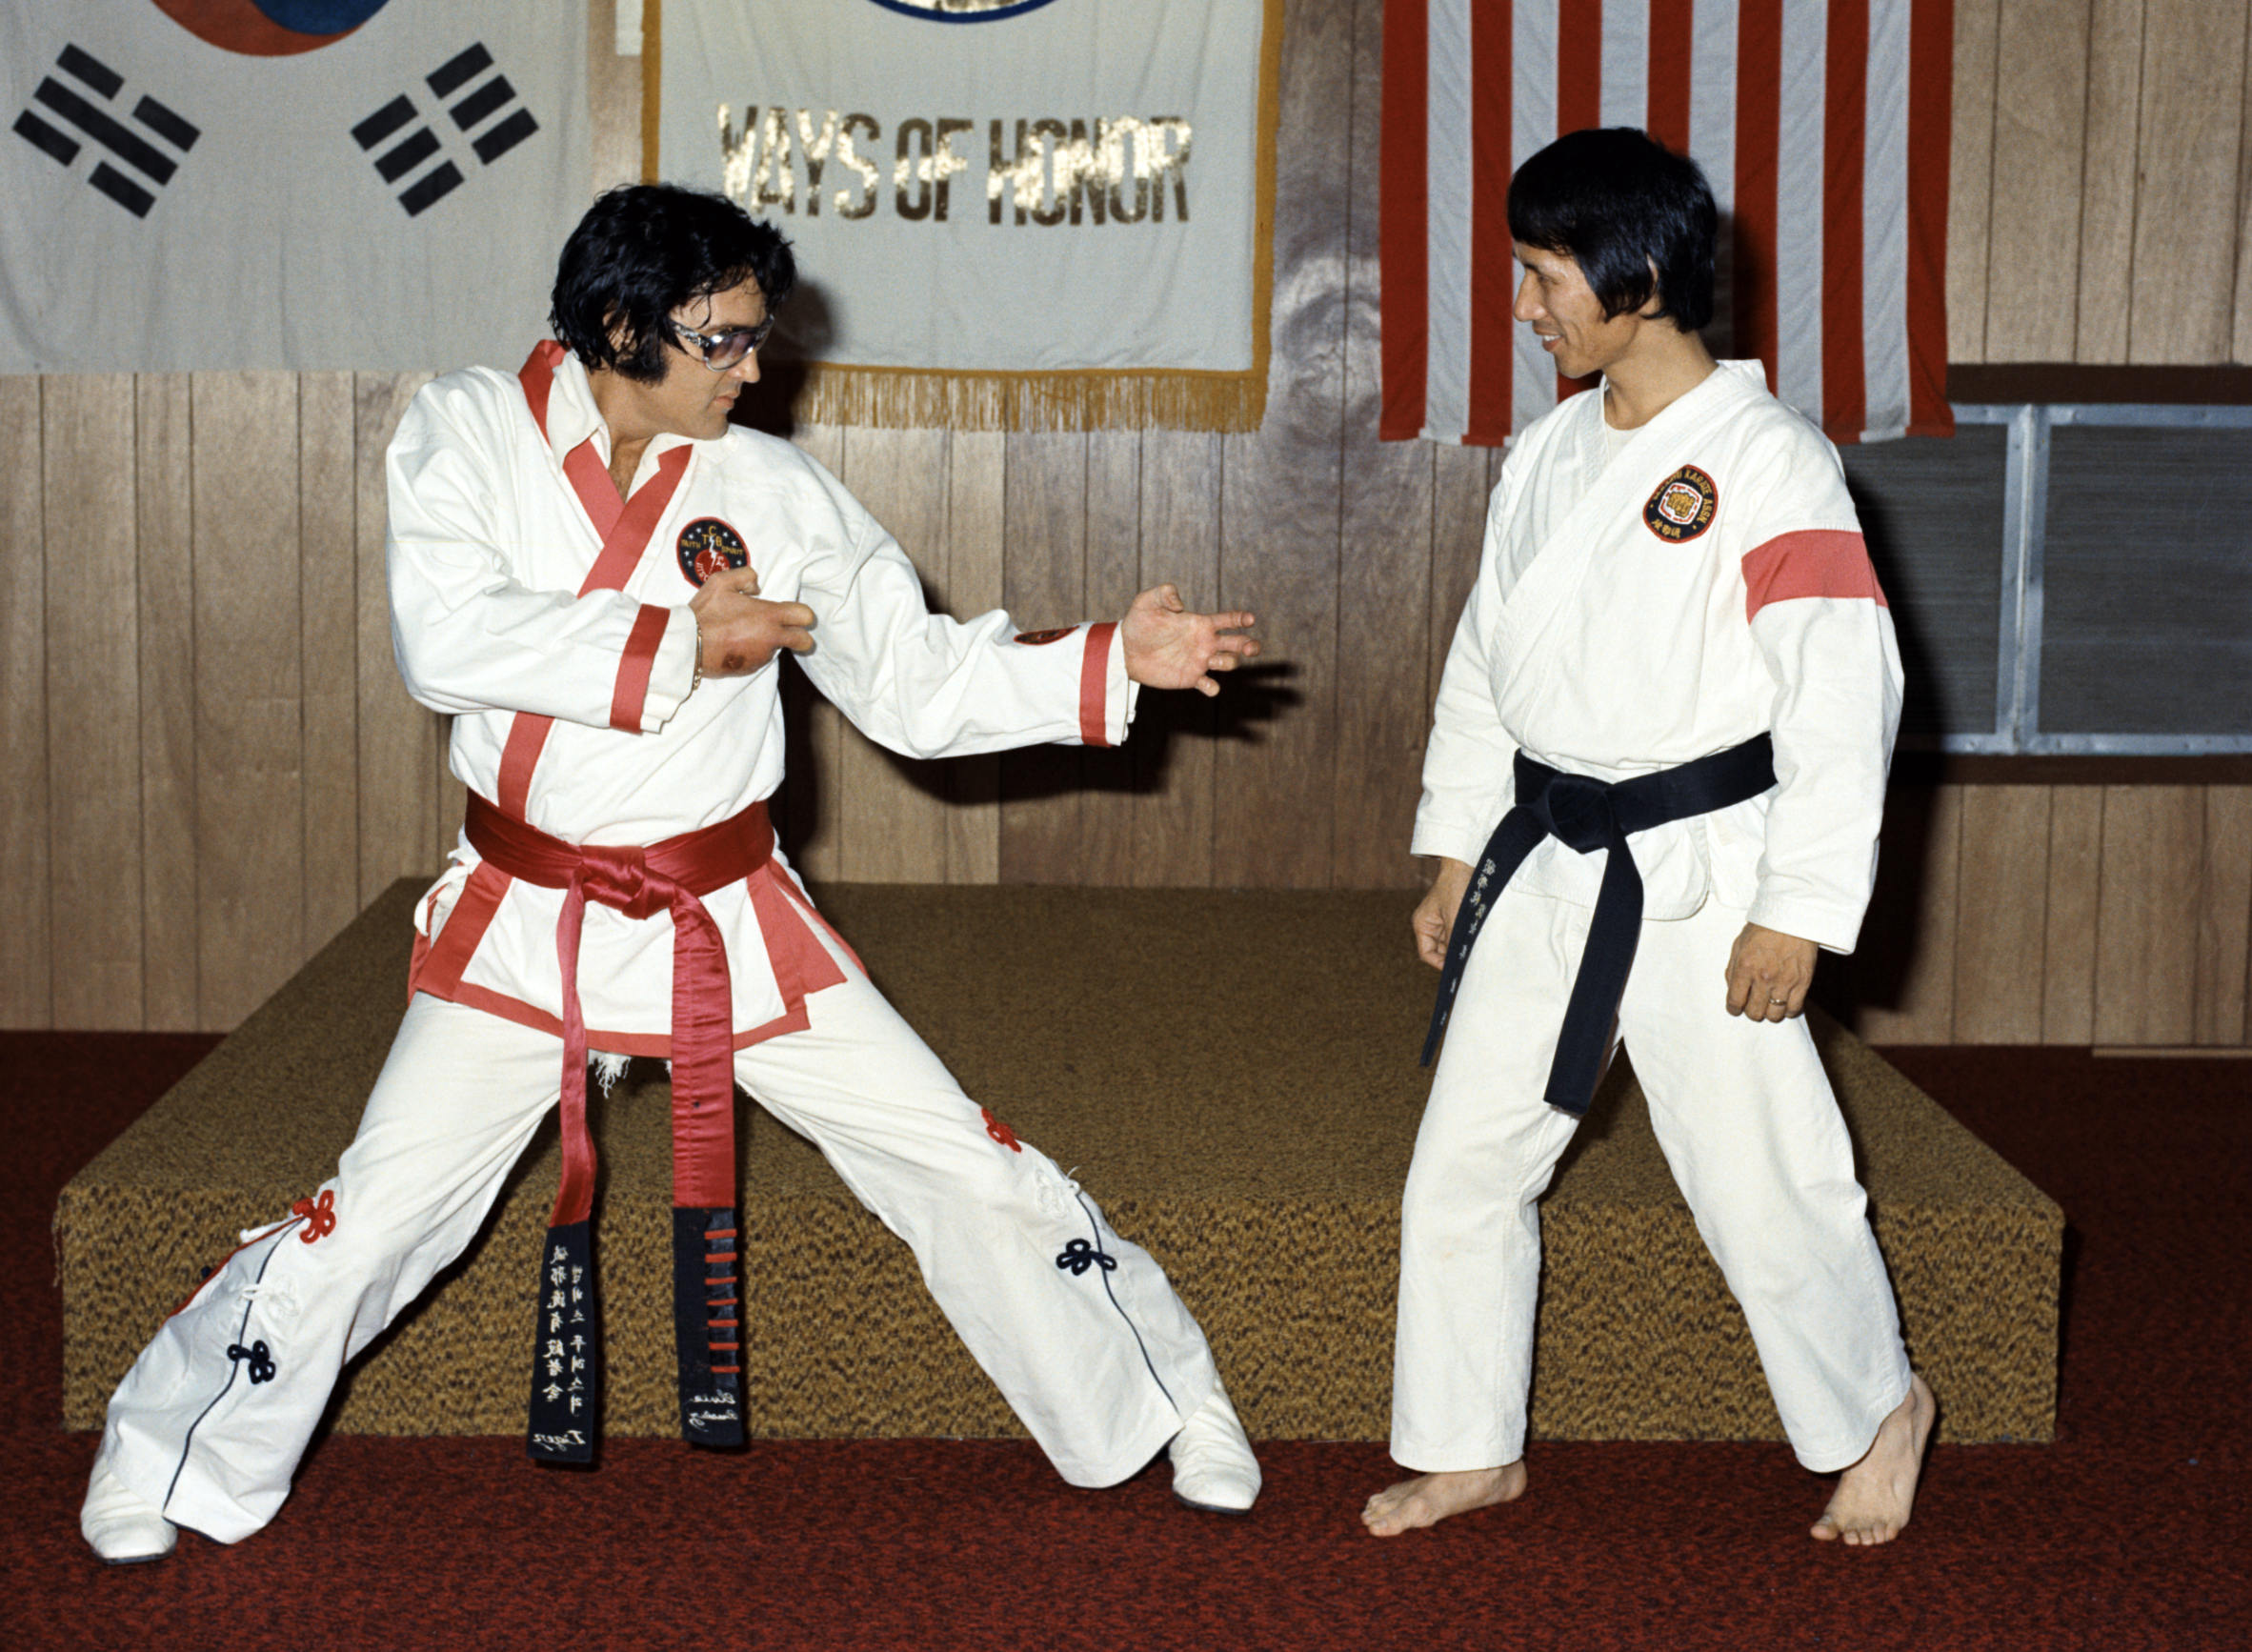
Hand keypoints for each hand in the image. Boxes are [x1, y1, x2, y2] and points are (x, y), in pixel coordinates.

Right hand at [689, 571, 815, 676]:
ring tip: (745, 634)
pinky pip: (759, 659)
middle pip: (805, 642)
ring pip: (777, 649)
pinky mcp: (750, 669)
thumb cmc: (706, 612)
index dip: (803, 614)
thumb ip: (745, 577)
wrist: (689, 645)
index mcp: (769, 616)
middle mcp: (771, 638)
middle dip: (802, 637)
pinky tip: (735, 644)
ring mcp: (762, 656)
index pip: (805, 616)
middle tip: (789, 631)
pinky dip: (752, 653)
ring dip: (769, 643)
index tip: (795, 614)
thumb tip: (757, 588)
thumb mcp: (721, 582)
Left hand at [1120, 583, 1260, 696]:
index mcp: (1200, 624)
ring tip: (1212, 660)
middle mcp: (1205, 642)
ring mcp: (1199, 661)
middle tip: (1250, 648)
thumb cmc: (1138, 623)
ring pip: (1229, 664)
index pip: (1229, 620)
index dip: (1242, 619)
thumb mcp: (1147, 601)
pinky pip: (1210, 686)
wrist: (1125, 650)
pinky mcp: (1189, 679)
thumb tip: (1180, 604)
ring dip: (1228, 662)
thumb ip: (1164, 593)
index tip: (1249, 619)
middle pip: (1238, 644)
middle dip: (1249, 645)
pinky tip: (1204, 683)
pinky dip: (1213, 688)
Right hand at [1411, 858, 1473, 969]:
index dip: (1440, 963)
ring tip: (1474, 944)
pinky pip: (1458, 933)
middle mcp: (1430, 924)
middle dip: (1453, 953)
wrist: (1466, 864)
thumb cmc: (1456, 887)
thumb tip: (1458, 962)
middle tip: (1469, 958)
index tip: (1457, 967)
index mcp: (1422, 924)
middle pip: (1439, 950)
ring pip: (1451, 942)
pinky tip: (1476, 935)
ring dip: (1461, 944)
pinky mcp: (1454, 915)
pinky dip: (1466, 936)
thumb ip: (1454, 941)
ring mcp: (1442, 920)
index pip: (1427, 953)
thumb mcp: (1455, 918)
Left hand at [1725, 923, 1817, 1021]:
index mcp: (1745, 967)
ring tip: (1769, 1004)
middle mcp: (1764, 977)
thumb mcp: (1739, 944)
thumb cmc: (1765, 928)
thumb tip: (1732, 989)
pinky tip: (1784, 1003)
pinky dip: (1787, 1011)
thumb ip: (1732, 968)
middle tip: (1753, 1004)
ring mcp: (1785, 981)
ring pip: (1774, 1015)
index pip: (1735, 1001)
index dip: (1733, 1009)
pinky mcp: (1803, 982)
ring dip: (1769, 1013)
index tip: (1735, 1008)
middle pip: (1754, 1012)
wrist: (1794, 917)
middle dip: (1751, 1011)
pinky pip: (1794, 1009)